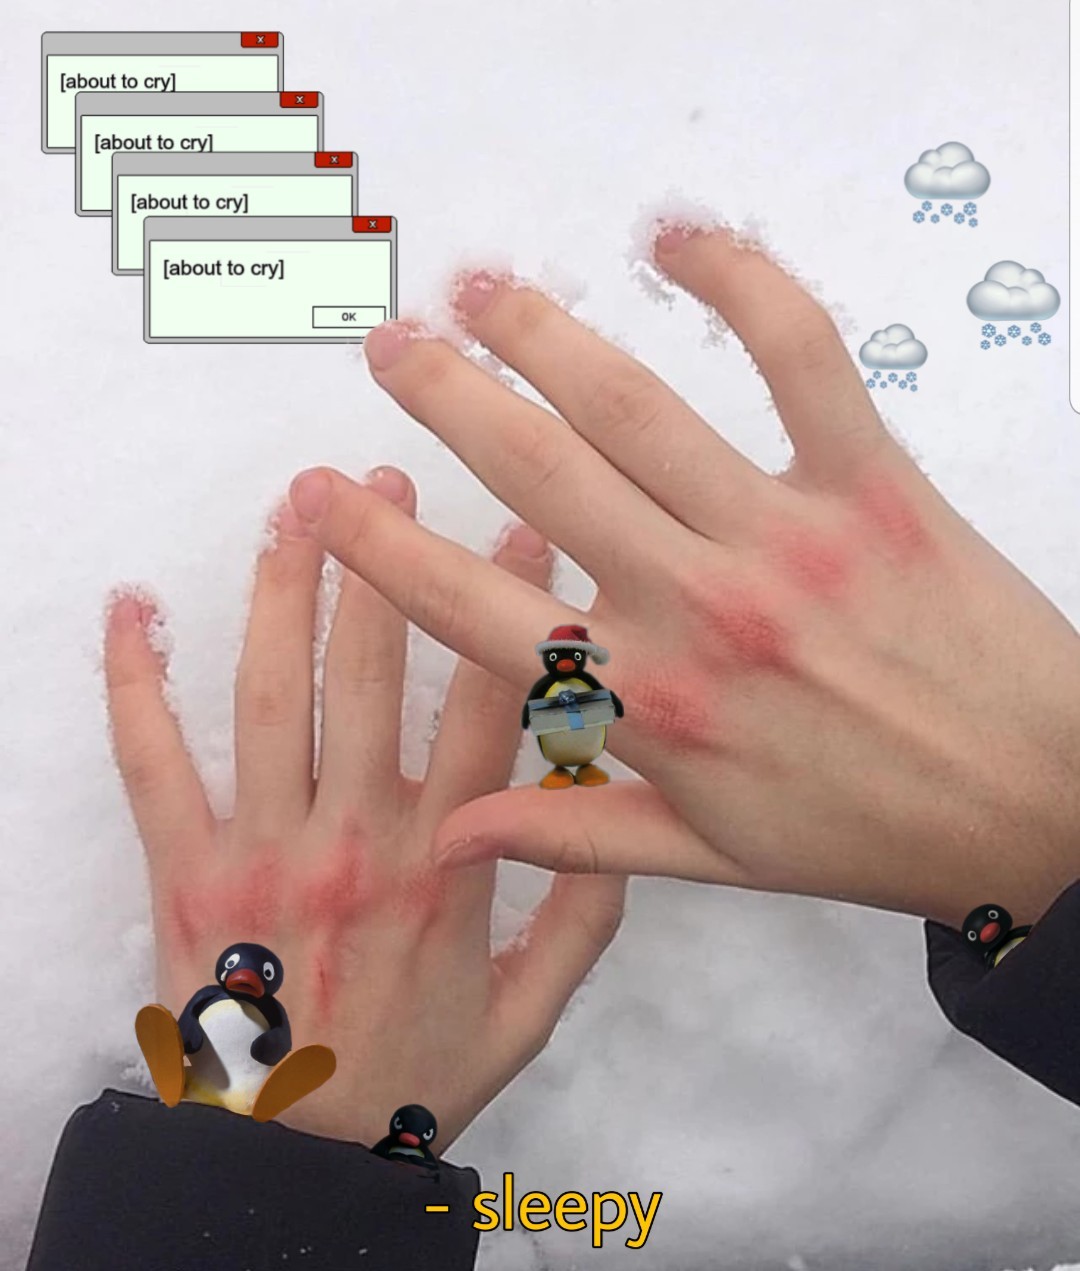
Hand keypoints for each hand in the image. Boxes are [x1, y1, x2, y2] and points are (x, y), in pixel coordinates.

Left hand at [104, 475, 624, 1148]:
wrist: (293, 1161)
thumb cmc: (410, 1080)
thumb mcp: (529, 1015)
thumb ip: (583, 919)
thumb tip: (621, 818)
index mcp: (450, 862)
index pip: (491, 708)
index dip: (510, 609)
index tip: (522, 528)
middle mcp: (360, 837)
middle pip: (371, 674)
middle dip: (386, 562)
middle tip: (384, 474)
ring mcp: (265, 849)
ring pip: (271, 696)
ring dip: (282, 591)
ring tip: (292, 508)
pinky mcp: (187, 872)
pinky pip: (153, 765)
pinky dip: (134, 685)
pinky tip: (130, 609)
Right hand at [286, 225, 1079, 929]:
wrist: (1038, 807)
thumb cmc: (872, 834)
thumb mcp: (713, 859)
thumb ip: (574, 835)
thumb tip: (447, 833)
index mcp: (650, 706)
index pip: (475, 614)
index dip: (382, 553)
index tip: (320, 499)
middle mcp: (699, 608)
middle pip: (540, 475)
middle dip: (448, 398)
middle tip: (392, 344)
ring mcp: (784, 536)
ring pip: (639, 410)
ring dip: (545, 336)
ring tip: (483, 287)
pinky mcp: (873, 482)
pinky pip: (801, 358)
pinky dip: (741, 284)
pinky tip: (678, 238)